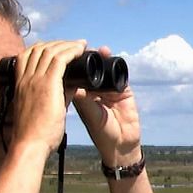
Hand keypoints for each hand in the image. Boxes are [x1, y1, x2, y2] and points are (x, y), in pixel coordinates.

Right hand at [7, 39, 87, 152]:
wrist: (30, 145)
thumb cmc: (35, 134)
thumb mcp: (40, 109)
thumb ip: (55, 94)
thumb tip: (70, 85)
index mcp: (20, 84)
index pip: (27, 55)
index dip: (42, 47)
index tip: (57, 48)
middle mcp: (25, 79)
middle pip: (39, 48)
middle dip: (57, 43)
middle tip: (73, 45)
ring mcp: (35, 80)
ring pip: (50, 50)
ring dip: (67, 45)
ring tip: (81, 45)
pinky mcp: (47, 85)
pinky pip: (60, 59)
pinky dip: (71, 51)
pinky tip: (81, 50)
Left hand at [71, 46, 142, 165]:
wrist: (122, 145)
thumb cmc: (101, 133)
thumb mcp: (88, 114)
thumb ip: (82, 97)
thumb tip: (69, 79)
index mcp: (81, 96)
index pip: (76, 75)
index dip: (73, 64)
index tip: (70, 53)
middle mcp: (94, 91)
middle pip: (90, 69)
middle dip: (88, 58)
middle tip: (84, 47)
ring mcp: (109, 89)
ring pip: (104, 69)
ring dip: (102, 59)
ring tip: (99, 51)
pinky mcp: (123, 90)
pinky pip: (119, 74)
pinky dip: (115, 65)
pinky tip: (110, 58)